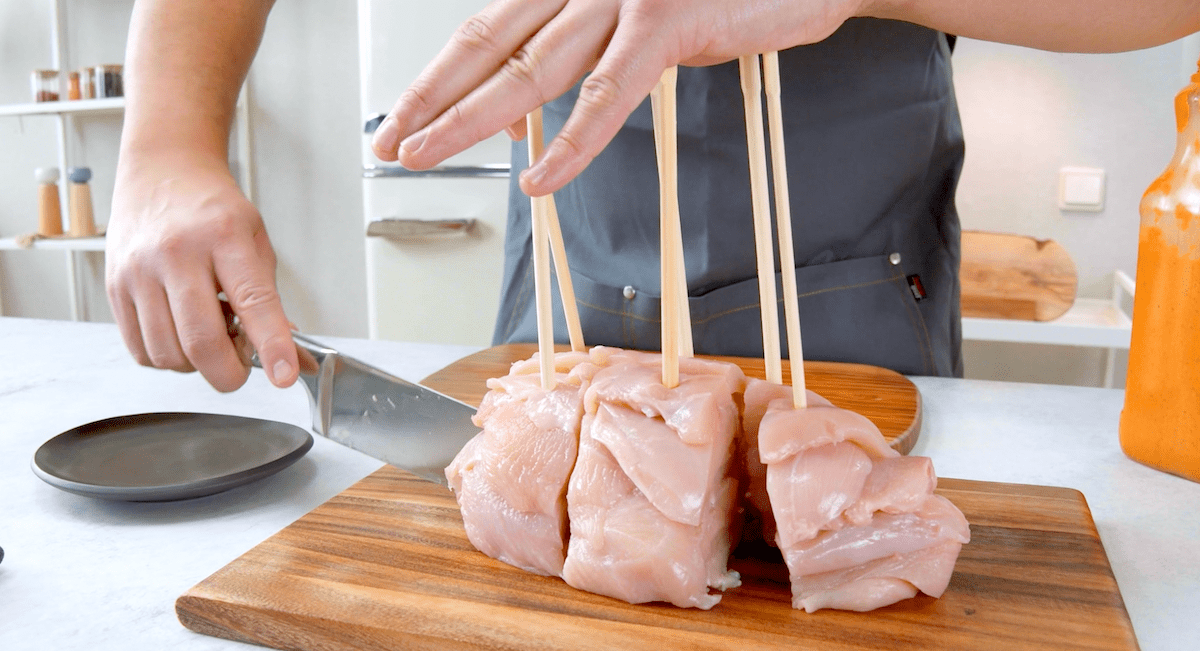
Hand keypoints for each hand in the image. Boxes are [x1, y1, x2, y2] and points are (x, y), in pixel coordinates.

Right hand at [105, 156, 297, 391]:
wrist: (163, 173)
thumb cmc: (213, 209)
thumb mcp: (255, 241)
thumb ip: (269, 298)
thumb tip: (286, 355)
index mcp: (224, 237)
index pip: (253, 301)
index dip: (272, 345)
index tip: (284, 376)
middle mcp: (176, 253)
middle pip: (200, 341)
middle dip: (228, 373)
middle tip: (240, 367)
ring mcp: (139, 271)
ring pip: (168, 354)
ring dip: (196, 364)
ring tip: (208, 334)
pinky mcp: (114, 287)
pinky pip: (141, 350)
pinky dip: (167, 357)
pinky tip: (180, 332)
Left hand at [370, 0, 865, 195]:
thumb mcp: (642, 19)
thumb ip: (582, 51)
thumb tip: (524, 106)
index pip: (487, 30)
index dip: (437, 79)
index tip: (402, 119)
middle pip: (490, 45)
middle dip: (431, 100)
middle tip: (389, 145)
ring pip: (531, 69)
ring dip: (470, 120)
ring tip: (425, 157)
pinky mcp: (668, 20)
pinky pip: (610, 94)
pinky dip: (571, 142)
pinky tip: (537, 179)